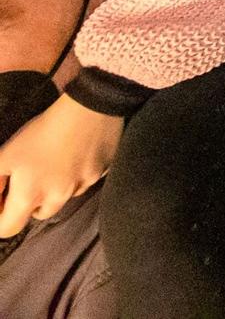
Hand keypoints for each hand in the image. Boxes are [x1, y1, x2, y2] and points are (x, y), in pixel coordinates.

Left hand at [0, 96, 123, 236]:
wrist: (89, 109)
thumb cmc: (41, 132)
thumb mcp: (5, 155)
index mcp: (30, 196)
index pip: (8, 229)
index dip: (0, 218)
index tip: (2, 199)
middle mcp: (58, 198)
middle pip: (38, 215)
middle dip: (29, 203)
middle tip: (29, 178)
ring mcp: (82, 187)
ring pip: (63, 199)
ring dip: (55, 190)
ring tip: (54, 164)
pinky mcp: (101, 174)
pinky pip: (84, 182)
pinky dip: (76, 175)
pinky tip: (76, 155)